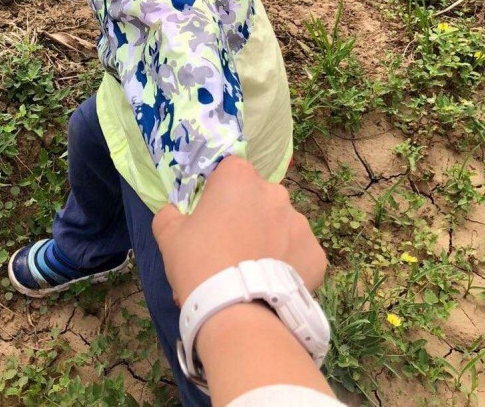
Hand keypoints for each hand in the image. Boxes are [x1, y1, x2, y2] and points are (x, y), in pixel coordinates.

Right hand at [152, 156, 326, 305]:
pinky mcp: (316, 253)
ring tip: (251, 270)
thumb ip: (170, 213)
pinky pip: (298, 253)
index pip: (230, 170)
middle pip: (258, 196)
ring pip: (280, 224)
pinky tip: (270, 284)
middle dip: (247, 214)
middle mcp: (274, 192)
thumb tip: (175, 211)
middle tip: (229, 246)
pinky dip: (288, 264)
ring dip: (268, 238)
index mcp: (239, 177)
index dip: (219, 191)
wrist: (237, 314)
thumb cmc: (199, 263)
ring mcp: (299, 222)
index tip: (211, 214)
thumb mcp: (168, 234)